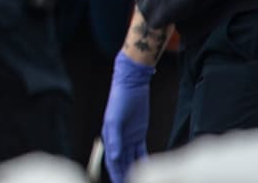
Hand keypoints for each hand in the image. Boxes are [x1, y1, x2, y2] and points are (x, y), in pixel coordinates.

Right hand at [102, 51, 153, 182]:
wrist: (131, 84)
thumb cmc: (120, 99)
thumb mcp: (115, 118)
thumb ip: (114, 138)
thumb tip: (114, 157)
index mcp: (109, 137)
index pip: (112, 161)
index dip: (116, 174)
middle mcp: (118, 140)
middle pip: (121, 163)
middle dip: (125, 175)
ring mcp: (128, 137)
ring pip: (131, 159)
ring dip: (134, 170)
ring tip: (142, 179)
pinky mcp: (138, 134)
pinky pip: (141, 152)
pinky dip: (144, 160)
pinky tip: (149, 169)